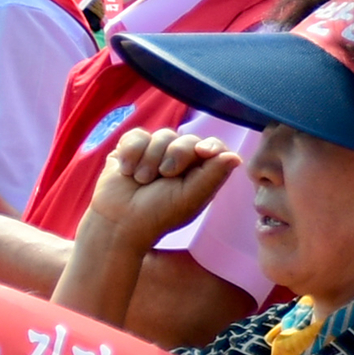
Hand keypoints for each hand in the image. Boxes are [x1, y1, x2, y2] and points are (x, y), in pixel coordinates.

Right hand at [82, 126, 237, 250]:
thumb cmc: (157, 215)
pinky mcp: (132, 148)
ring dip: (150, 158)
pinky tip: (127, 171)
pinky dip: (131, 152)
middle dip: (175, 155)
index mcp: (200, 173)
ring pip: (162, 134)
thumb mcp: (190, 198)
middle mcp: (180, 160)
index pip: (214, 148)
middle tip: (164, 176)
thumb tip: (236, 156)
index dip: (210, 145)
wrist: (117, 220)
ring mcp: (156, 153)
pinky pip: (137, 134)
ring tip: (141, 180)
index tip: (202, 151)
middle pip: (187, 138)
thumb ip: (213, 175)